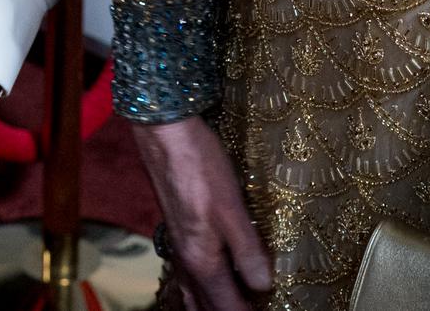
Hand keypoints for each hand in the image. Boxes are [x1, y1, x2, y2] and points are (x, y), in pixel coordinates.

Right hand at [128, 115, 270, 310]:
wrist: (165, 135)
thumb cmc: (201, 167)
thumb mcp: (232, 209)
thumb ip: (248, 250)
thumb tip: (264, 286)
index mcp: (202, 260)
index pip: (226, 306)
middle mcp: (186, 259)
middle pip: (206, 305)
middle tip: (251, 309)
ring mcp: (178, 245)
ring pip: (192, 292)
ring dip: (210, 306)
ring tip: (229, 307)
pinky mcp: (177, 228)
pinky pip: (187, 274)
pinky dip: (198, 289)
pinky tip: (206, 278)